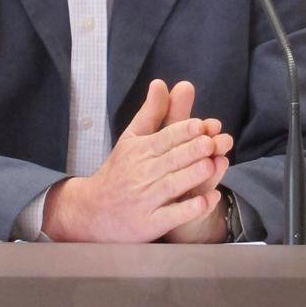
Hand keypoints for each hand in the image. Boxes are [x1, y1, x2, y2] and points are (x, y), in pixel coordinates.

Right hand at [42, 79, 232, 242]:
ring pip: (171, 186)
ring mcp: (145, 200)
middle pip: (170, 160)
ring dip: (192, 176)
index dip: (184, 131)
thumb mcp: (131, 139)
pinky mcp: (148, 224)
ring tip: (212, 165)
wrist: (92, 211)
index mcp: (139, 151)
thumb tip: (161, 82)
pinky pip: (171, 216)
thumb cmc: (119, 171)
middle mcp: (141, 174)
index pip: (164, 138)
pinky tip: (209, 200)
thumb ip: (151, 113)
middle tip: (213, 142)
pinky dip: (189, 209)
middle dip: (191, 150)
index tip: (204, 125)